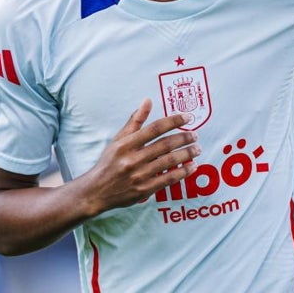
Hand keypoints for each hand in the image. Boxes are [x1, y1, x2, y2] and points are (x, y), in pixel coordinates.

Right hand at [77, 99, 199, 215]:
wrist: (96, 191)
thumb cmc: (109, 163)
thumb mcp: (118, 140)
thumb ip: (135, 121)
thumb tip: (148, 101)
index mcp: (126, 144)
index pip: (155, 128)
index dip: (173, 121)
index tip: (187, 117)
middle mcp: (132, 159)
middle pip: (165, 145)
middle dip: (184, 139)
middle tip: (195, 135)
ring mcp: (139, 175)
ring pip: (169, 162)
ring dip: (186, 154)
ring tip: (197, 149)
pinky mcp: (144, 190)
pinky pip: (168, 179)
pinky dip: (182, 172)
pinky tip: (191, 167)